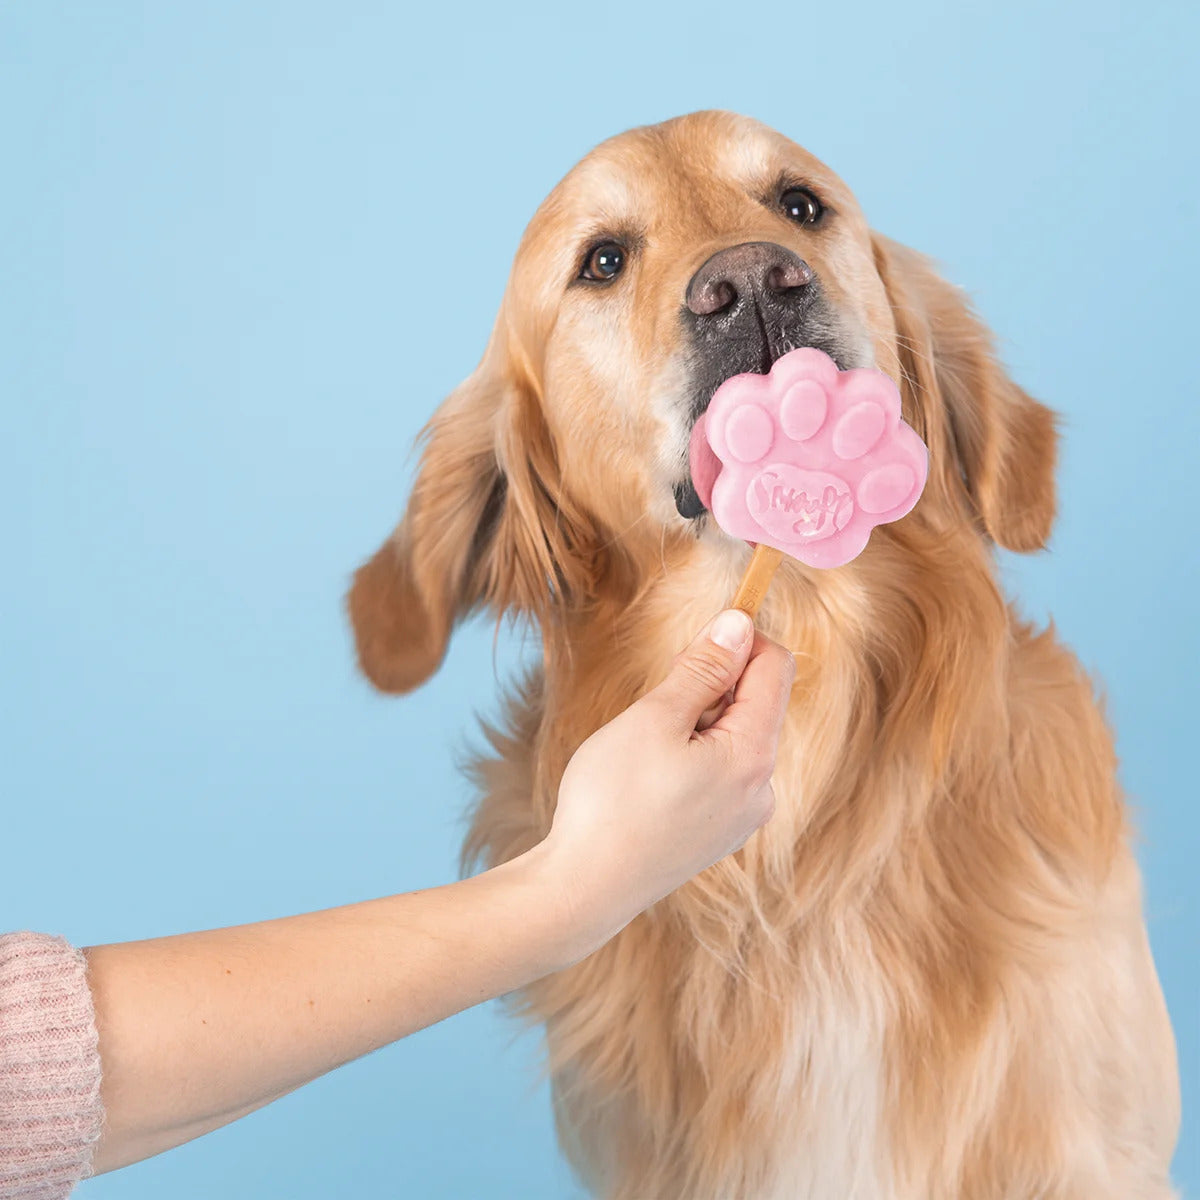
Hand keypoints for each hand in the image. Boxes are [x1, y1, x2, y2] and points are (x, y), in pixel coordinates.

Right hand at [539, 609, 794, 959]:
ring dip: (699, 721)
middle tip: (657, 703)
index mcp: (753, 755)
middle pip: (758, 704)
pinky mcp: (720, 835)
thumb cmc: (613, 800)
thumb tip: (740, 624)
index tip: (694, 642)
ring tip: (647, 746)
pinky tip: (651, 778)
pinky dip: (694, 756)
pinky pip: (722, 774)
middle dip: (713, 685)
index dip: (741, 640)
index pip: (776, 668)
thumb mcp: (655, 719)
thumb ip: (703, 670)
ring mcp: (743, 818)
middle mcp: (762, 789)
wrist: (586, 889)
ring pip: (736, 739)